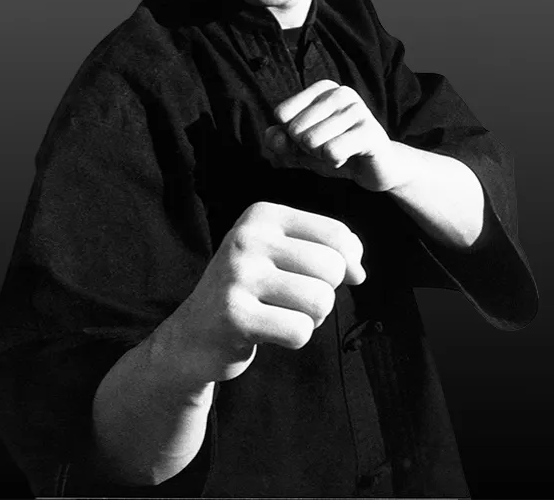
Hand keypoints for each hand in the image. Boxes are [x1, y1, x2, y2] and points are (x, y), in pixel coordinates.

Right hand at [164, 202, 364, 384]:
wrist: (195, 333)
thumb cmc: (252, 290)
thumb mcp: (283, 254)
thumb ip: (328, 252)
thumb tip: (359, 273)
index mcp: (262, 215)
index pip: (336, 235)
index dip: (347, 264)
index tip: (326, 279)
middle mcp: (248, 237)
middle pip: (332, 268)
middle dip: (324, 293)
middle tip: (293, 300)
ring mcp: (238, 275)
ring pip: (320, 300)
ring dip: (311, 318)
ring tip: (281, 313)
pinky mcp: (235, 315)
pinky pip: (299, 331)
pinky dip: (293, 339)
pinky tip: (267, 331)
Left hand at [265, 79, 400, 191]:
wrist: (374, 169)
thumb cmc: (334, 151)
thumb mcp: (299, 148)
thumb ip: (278, 141)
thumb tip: (273, 136)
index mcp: (322, 88)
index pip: (282, 114)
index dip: (291, 136)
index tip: (313, 137)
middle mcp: (340, 92)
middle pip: (295, 128)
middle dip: (306, 148)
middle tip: (328, 147)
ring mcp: (357, 109)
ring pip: (311, 141)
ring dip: (320, 156)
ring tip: (339, 152)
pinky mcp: (370, 131)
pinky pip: (331, 152)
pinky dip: (334, 162)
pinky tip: (349, 157)